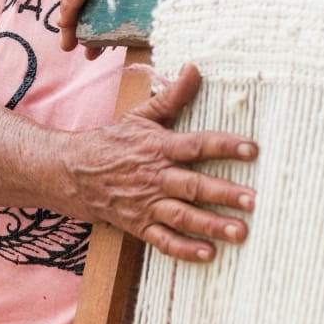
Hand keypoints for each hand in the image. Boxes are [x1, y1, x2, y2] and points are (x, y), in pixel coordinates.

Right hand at [65, 64, 256, 260]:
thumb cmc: (111, 142)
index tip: (252, 149)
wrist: (69, 172)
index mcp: (158, 147)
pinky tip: (208, 255)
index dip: (225, 146)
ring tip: (240, 232)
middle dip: (224, 193)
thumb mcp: (140, 115)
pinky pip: (163, 241)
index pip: (196, 145)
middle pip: (193, 185)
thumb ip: (172, 96)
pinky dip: (185, 249)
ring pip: (183, 216)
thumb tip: (195, 69)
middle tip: (253, 200)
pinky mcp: (138, 225)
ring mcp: (146, 204)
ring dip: (211, 225)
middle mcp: (154, 176)